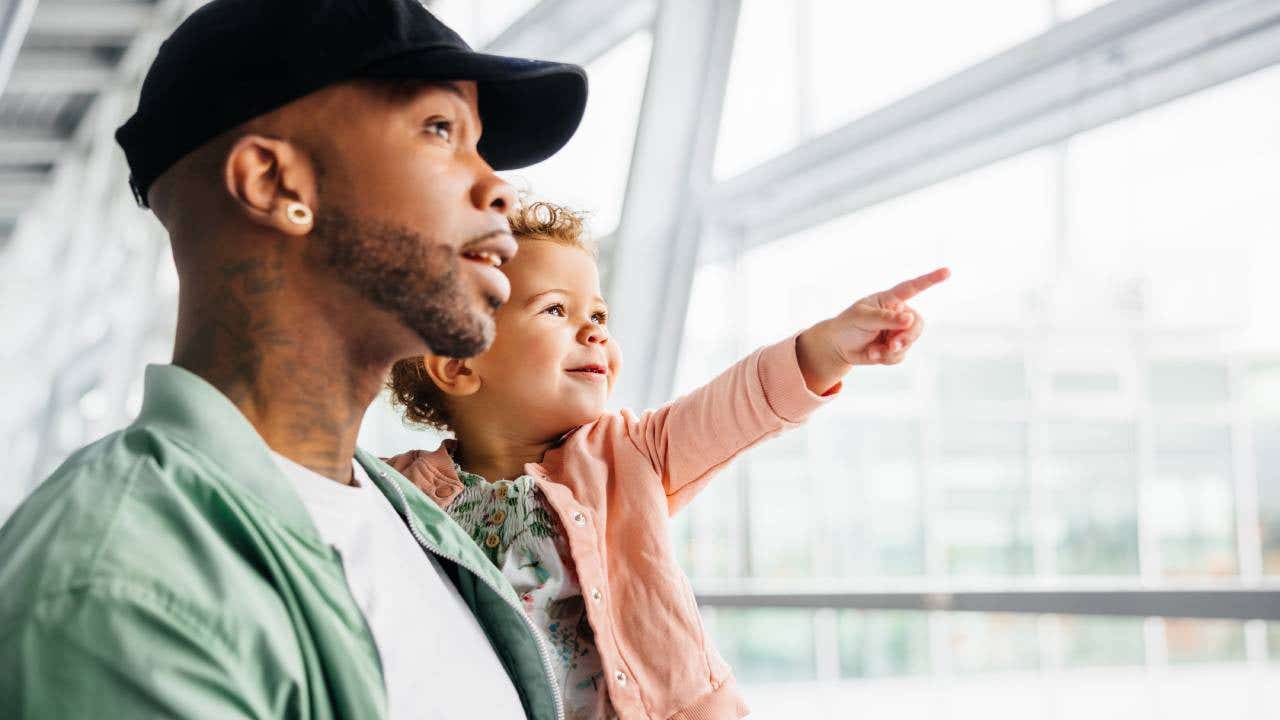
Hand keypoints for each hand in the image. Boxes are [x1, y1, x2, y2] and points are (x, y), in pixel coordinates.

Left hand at [796, 267, 949, 393]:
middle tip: (892, 345)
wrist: (838, 346)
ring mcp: (899, 332)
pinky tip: (873, 354)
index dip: (931, 279)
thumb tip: (909, 319)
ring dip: (891, 350)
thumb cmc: (848, 324)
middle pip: (917, 325)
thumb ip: (885, 318)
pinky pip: (900, 356)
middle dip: (906, 337)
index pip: (913, 287)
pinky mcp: (896, 348)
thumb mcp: (862, 318)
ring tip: (873, 350)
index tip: (947, 271)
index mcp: (891, 299)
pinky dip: (886, 358)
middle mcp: (899, 314)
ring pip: (909, 343)